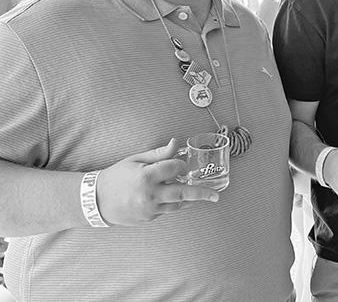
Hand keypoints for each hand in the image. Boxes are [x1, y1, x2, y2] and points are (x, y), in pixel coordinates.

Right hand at [97, 139, 219, 225]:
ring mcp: (149, 209)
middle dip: (202, 193)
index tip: (180, 164)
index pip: (175, 168)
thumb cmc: (115, 176)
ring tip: (203, 196)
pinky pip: (167, 210)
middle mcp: (150, 194)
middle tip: (217, 195)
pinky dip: (174, 204)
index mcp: (146, 176)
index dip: (180, 164)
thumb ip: (158, 154)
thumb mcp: (135, 160)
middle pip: (183, 193)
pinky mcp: (148, 218)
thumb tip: (176, 143)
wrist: (95, 200)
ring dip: (190, 199)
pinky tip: (179, 199)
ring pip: (177, 204)